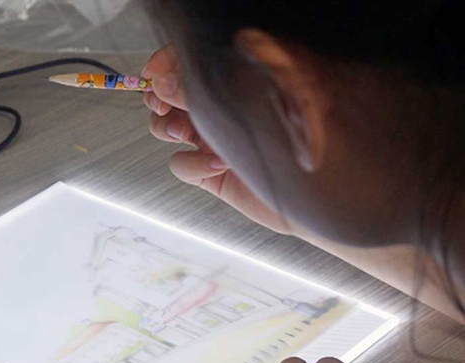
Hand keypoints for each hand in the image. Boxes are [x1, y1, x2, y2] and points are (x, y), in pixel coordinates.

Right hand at [142, 45, 292, 234]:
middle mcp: (219, 110)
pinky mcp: (210, 173)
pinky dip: (192, 164)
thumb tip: (180, 76)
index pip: (189, 64)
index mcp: (232, 83)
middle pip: (168, 94)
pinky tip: (216, 162)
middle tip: (164, 101)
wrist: (314, 192)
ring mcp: (212, 141)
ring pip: (166, 127)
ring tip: (183, 131)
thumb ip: (223, 81)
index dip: (166, 64)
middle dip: (159, 96)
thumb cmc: (304, 139)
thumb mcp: (265, 96)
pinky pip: (180, 165)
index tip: (154, 72)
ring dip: (165, 127)